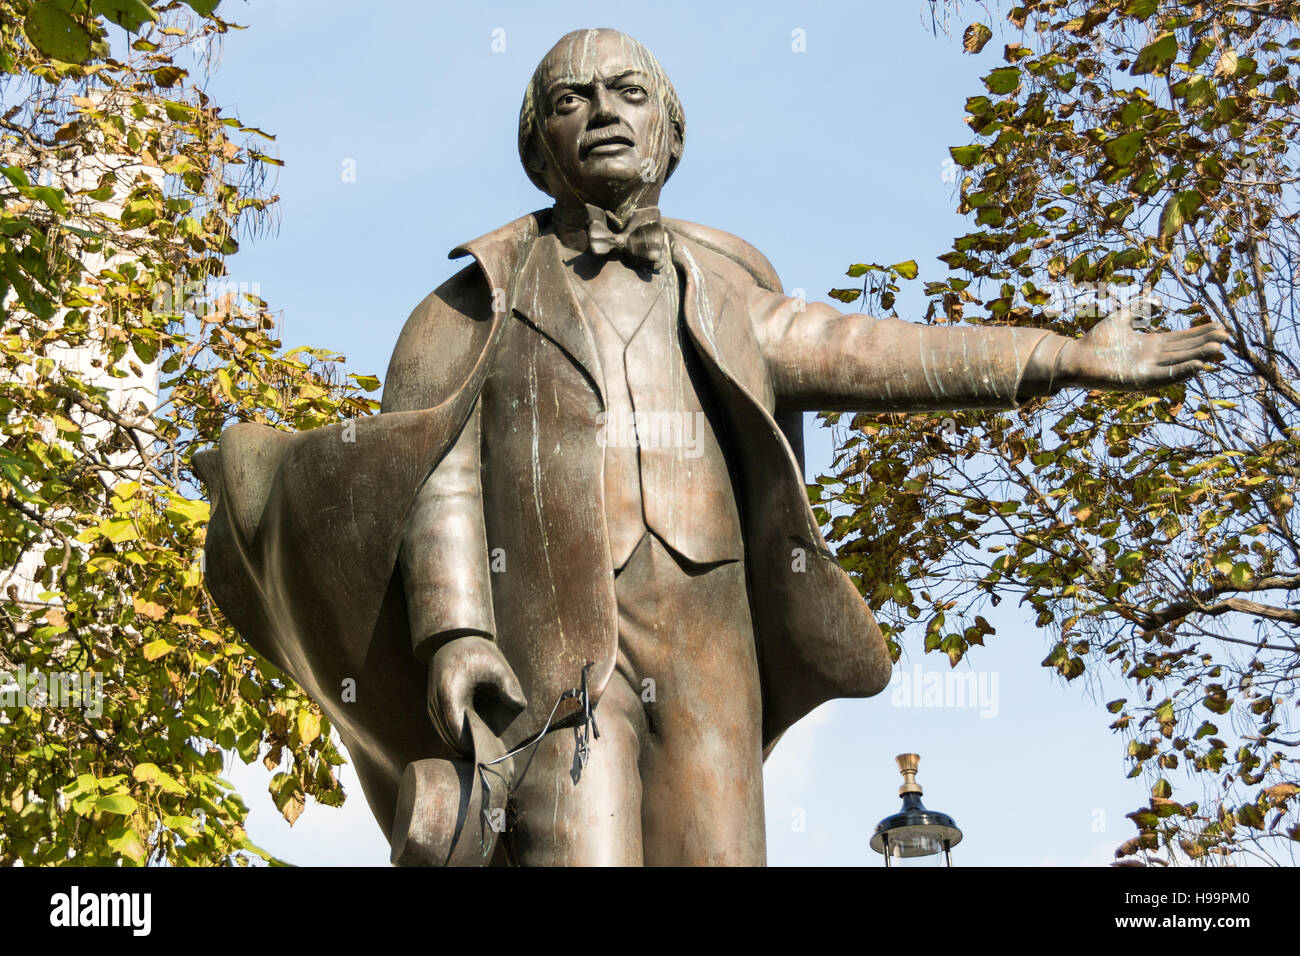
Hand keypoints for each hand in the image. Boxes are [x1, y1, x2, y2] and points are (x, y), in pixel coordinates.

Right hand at [427, 635, 526, 753]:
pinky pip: (445, 729)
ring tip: (485, 748)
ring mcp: (432, 707)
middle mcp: (436, 703)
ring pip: (446, 735)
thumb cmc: (478, 654)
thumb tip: (519, 704)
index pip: (457, 729)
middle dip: (470, 747)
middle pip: (450, 737)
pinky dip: (459, 734)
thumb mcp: (498, 666)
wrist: (455, 641)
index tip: (488, 752)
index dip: (471, 744)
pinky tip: (477, 736)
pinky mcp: (434, 708)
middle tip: (491, 755)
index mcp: (450, 693)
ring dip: (463, 742)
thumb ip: (509, 685)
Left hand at [1056, 296, 1229, 390]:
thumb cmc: (1096, 340)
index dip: (1200, 334)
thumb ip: (1140, 308)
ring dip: (1199, 357)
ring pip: (1179, 364)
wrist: (1075, 356)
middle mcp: (1153, 359)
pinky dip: (1181, 371)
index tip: (1220, 328)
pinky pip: (1165, 377)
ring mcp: (1147, 371)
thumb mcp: (1122, 318)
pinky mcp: (1139, 381)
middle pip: (1185, 351)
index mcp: (1151, 345)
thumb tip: (1158, 302)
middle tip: (1227, 338)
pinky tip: (1197, 365)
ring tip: (1218, 350)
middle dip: (1205, 344)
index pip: (1181, 340)